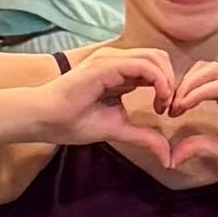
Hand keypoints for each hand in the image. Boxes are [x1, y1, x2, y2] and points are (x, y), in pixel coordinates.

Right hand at [32, 40, 181, 161]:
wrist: (45, 119)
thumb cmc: (73, 122)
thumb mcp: (119, 129)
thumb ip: (144, 137)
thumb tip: (168, 158)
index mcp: (120, 73)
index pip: (156, 68)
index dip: (168, 87)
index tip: (166, 112)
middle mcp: (118, 61)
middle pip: (160, 58)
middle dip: (173, 81)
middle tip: (169, 107)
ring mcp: (112, 60)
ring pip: (156, 58)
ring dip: (168, 81)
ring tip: (163, 105)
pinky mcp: (107, 65)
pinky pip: (143, 65)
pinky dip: (159, 81)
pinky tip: (157, 100)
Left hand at [150, 61, 217, 187]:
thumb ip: (198, 145)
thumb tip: (171, 156)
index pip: (206, 75)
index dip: (184, 88)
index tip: (169, 110)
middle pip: (206, 68)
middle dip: (183, 83)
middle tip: (168, 106)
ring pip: (211, 71)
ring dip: (188, 86)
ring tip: (175, 107)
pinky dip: (199, 94)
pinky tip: (186, 107)